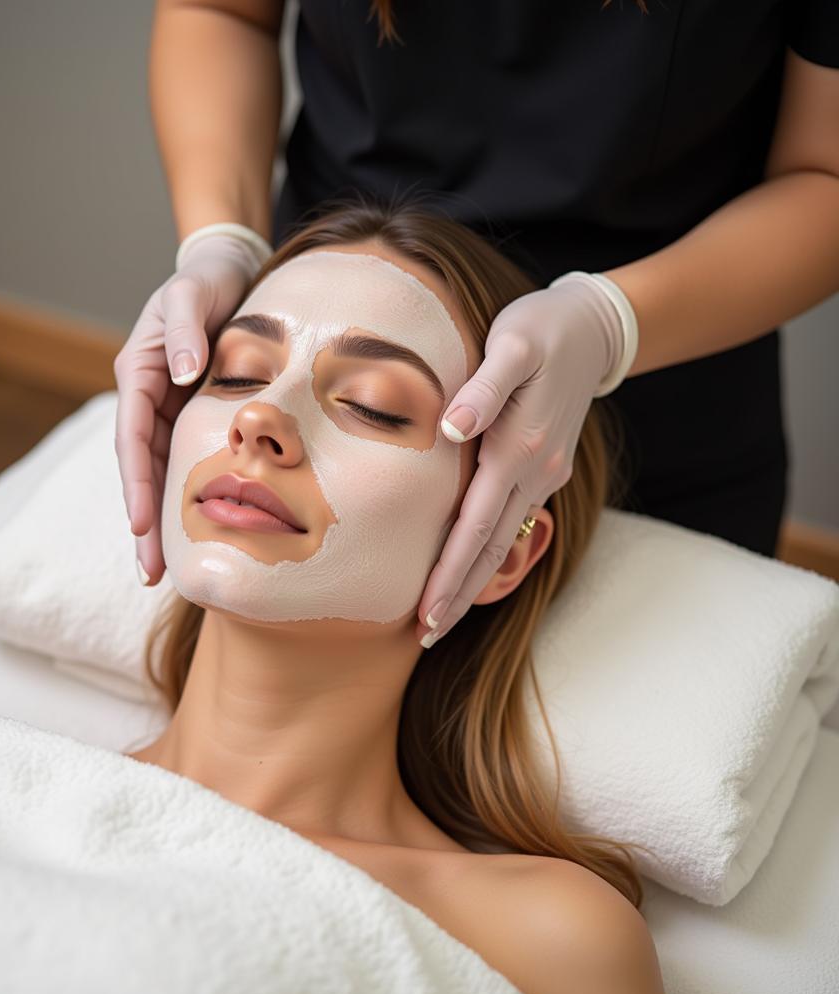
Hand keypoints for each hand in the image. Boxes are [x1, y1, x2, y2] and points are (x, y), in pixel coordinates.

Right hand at [114, 232, 262, 584]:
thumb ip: (186, 332)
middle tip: (151, 572)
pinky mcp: (192, 415)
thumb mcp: (191, 295)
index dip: (135, 483)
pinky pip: (187, 461)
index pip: (131, 438)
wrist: (227, 272)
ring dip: (160, 520)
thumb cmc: (205, 280)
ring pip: (161, 473)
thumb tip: (184, 374)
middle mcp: (148, 398)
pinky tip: (196, 532)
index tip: (140, 524)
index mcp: (139, 373)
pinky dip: (187, 496)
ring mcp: (169, 410)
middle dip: (143, 521)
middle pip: (141, 469)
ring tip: (164, 570)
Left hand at [415, 272, 632, 646]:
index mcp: (518, 451)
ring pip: (504, 541)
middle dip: (458, 596)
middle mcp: (534, 473)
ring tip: (441, 616)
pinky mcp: (545, 468)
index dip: (449, 575)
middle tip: (425, 638)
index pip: (476, 528)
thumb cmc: (541, 329)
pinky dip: (488, 552)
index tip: (425, 616)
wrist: (594, 327)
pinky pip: (513, 522)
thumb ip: (484, 390)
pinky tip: (470, 566)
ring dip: (474, 582)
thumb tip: (451, 431)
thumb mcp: (513, 345)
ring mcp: (543, 474)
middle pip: (491, 550)